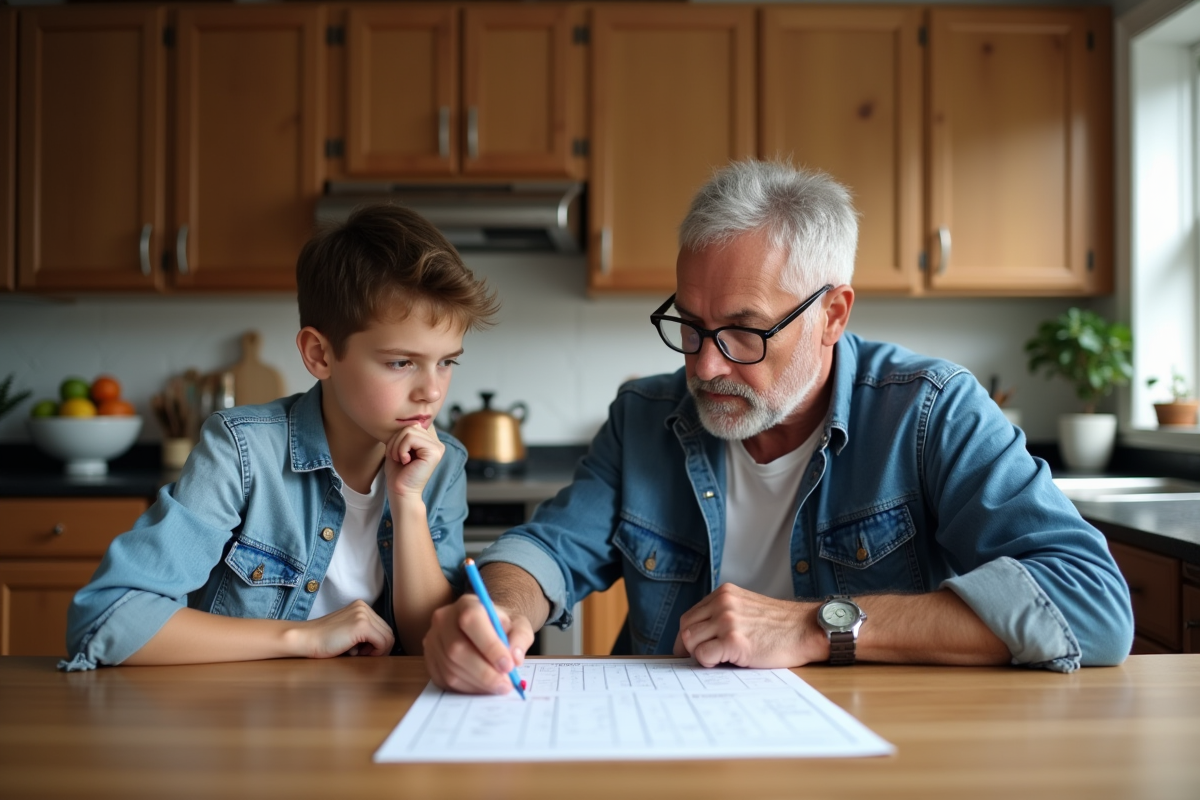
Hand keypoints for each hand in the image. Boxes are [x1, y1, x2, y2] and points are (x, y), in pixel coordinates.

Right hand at [293, 599, 394, 658]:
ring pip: (388, 637)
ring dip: (377, 651)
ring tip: (358, 654)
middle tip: (362, 655)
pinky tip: (358, 654)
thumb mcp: (348, 631)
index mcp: (361, 606)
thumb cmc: (324, 640)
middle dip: (379, 647)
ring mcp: (363, 615)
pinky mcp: (362, 625)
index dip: (377, 643)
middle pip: (387, 631)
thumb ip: (364, 633)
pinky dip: (375, 652)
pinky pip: (382, 642)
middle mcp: (364, 607)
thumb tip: (384, 645)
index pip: (382, 627)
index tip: (364, 651)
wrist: (306, 639)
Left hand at [384, 423, 444, 499]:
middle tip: (396, 457)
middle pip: (410, 426)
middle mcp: (437, 442)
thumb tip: (409, 421)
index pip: (412, 425)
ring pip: (409, 430)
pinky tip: (405, 461)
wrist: (401, 492)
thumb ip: (405, 433)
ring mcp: (438, 447)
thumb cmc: (398, 473)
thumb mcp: (399, 447)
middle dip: (396, 441)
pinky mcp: (434, 452)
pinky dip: (401, 449)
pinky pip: (411, 438)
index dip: (398, 436)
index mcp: (430, 441)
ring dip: (397, 446)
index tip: (397, 453)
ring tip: (400, 459)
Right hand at [423, 595, 535, 694]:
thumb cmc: (501, 626)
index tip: (508, 665)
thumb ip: (521, 637)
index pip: (471, 620)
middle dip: (484, 672)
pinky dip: (467, 688)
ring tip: (498, 686)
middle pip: (457, 648)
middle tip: (506, 684)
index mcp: (467, 604)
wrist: (485, 627)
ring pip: (450, 667)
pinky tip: (483, 687)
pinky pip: (444, 679)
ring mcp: (432, 640)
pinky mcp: (429, 660)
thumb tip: (515, 658)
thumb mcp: (518, 624)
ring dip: (477, 683)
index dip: (489, 645)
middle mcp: (444, 619)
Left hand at [672, 583, 825, 667]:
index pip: (690, 616)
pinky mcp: (734, 640)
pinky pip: (703, 655)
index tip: (693, 650)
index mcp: (724, 594)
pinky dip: (708, 662)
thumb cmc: (781, 626)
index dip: (689, 636)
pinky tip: (726, 662)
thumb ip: (725, 614)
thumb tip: (701, 637)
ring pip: (690, 641)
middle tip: (703, 660)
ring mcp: (727, 620)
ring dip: (700, 655)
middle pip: (685, 628)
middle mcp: (722, 603)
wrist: (807, 629)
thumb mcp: (748, 607)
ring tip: (719, 660)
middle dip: (689, 647)